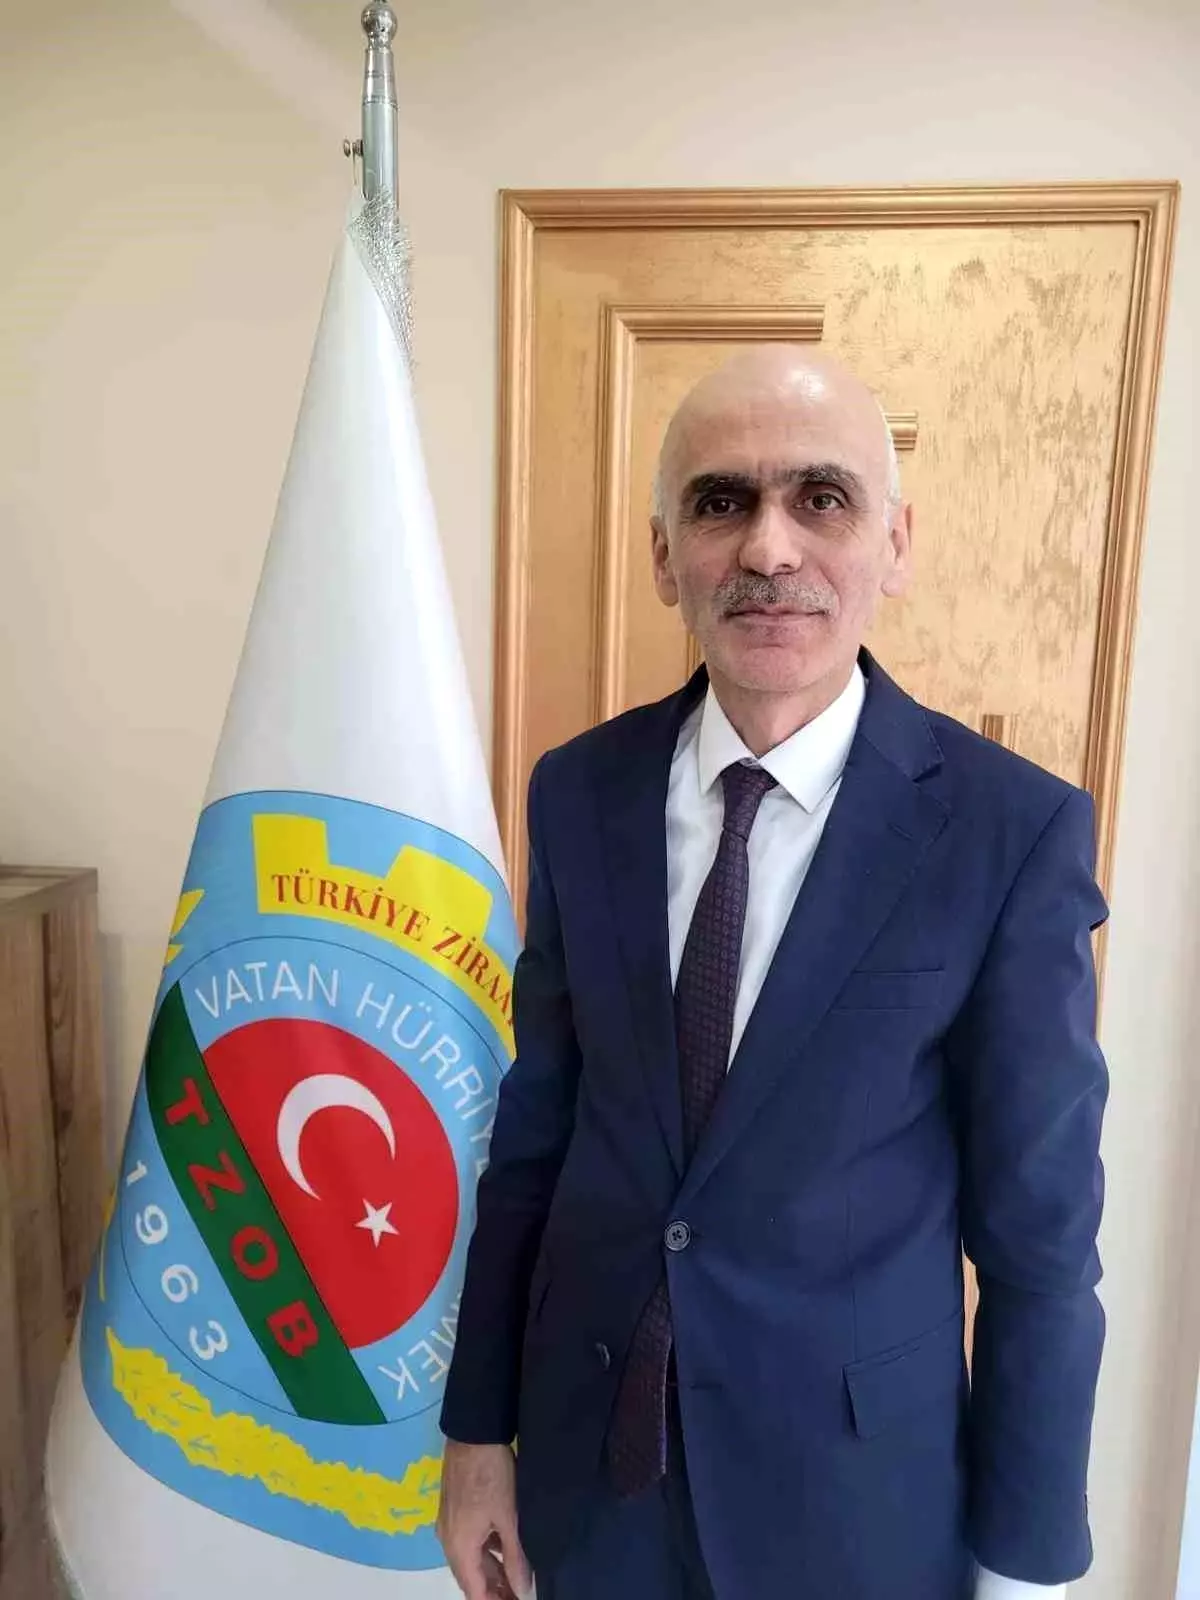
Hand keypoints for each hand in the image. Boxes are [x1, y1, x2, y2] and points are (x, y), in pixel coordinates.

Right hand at [437, 1440, 531, 1599]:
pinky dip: (485, 1552)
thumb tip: (522, 1588)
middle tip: (518, 1594)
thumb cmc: (492, 1474)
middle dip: (493, 1591)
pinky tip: (504, 1550)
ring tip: (516, 1579)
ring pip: (470, 1559)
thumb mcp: (509, 1517)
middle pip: (470, 1577)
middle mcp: (448, 1540)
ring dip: (490, 1572)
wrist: (473, 1431)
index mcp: (459, 1547)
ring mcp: (449, 1523)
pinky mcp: (453, 1509)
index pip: (474, 1592)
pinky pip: (468, 1541)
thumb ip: (515, 1556)